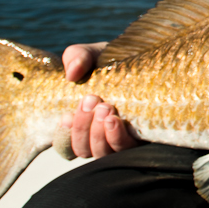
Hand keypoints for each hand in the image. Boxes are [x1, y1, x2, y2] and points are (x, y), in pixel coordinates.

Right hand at [61, 42, 139, 158]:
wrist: (144, 58)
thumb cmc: (112, 61)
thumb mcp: (92, 54)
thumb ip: (76, 58)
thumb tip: (71, 74)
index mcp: (83, 123)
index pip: (66, 144)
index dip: (63, 136)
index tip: (66, 116)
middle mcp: (100, 136)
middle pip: (83, 149)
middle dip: (83, 127)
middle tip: (90, 100)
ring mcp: (121, 139)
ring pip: (102, 153)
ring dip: (99, 134)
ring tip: (105, 108)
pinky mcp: (143, 138)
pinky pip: (126, 150)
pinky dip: (117, 137)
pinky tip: (115, 120)